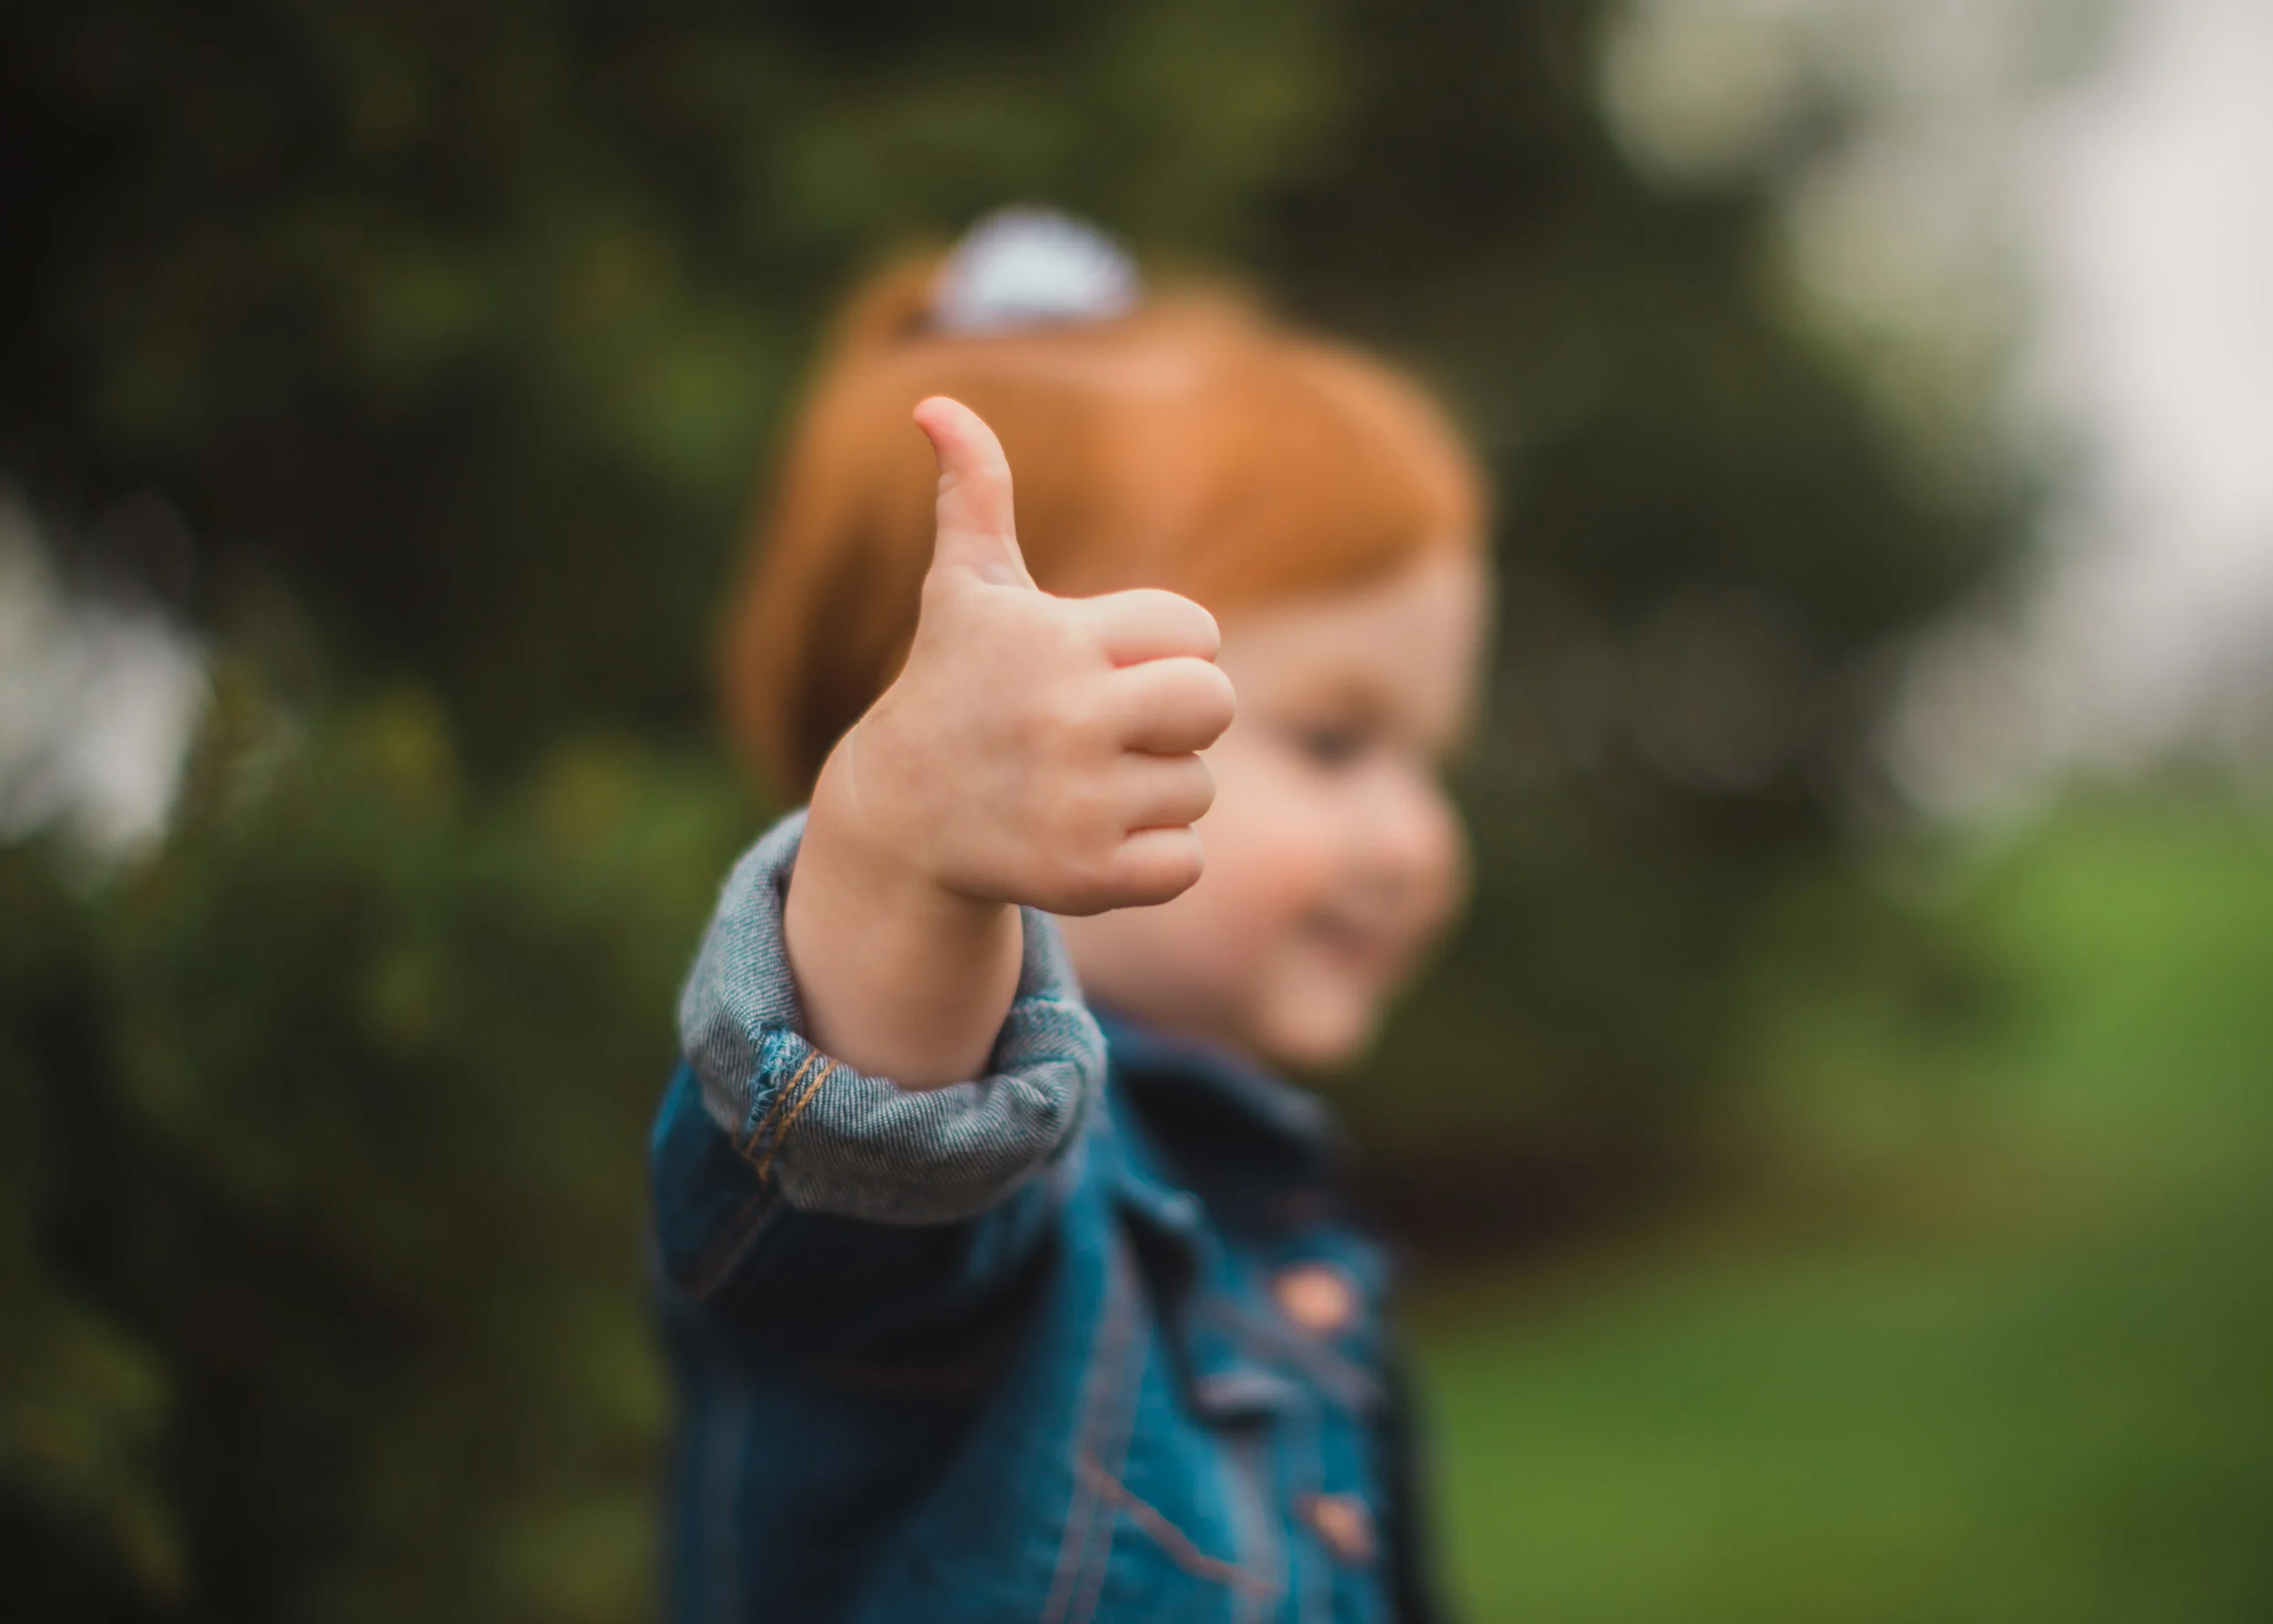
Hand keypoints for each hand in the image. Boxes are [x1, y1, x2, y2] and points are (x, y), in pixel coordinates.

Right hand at [813, 396, 1235, 916]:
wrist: (899, 820)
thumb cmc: (954, 685)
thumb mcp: (965, 589)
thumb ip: (975, 492)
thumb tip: (936, 401)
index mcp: (1058, 641)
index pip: (1197, 633)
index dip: (1160, 649)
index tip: (1098, 666)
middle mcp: (1068, 720)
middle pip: (1215, 704)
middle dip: (1176, 715)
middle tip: (1112, 727)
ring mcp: (1079, 805)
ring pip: (1197, 787)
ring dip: (1155, 789)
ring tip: (1084, 784)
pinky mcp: (1087, 878)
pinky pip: (1186, 860)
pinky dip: (1152, 858)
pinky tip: (1091, 836)